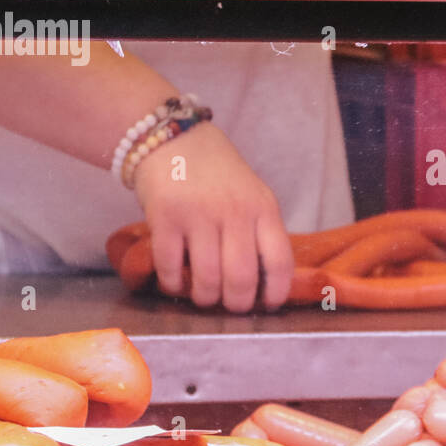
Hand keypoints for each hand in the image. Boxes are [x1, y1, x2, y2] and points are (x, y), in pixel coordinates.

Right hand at [132, 123, 293, 311]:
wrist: (174, 139)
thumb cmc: (218, 175)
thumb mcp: (253, 196)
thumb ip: (261, 232)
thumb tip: (265, 285)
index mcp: (264, 208)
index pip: (280, 262)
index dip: (276, 293)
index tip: (267, 306)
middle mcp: (235, 212)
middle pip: (242, 279)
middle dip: (236, 305)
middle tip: (229, 306)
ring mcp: (199, 215)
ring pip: (207, 280)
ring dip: (204, 299)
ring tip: (203, 296)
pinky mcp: (165, 218)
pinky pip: (171, 268)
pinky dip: (173, 285)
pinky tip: (175, 282)